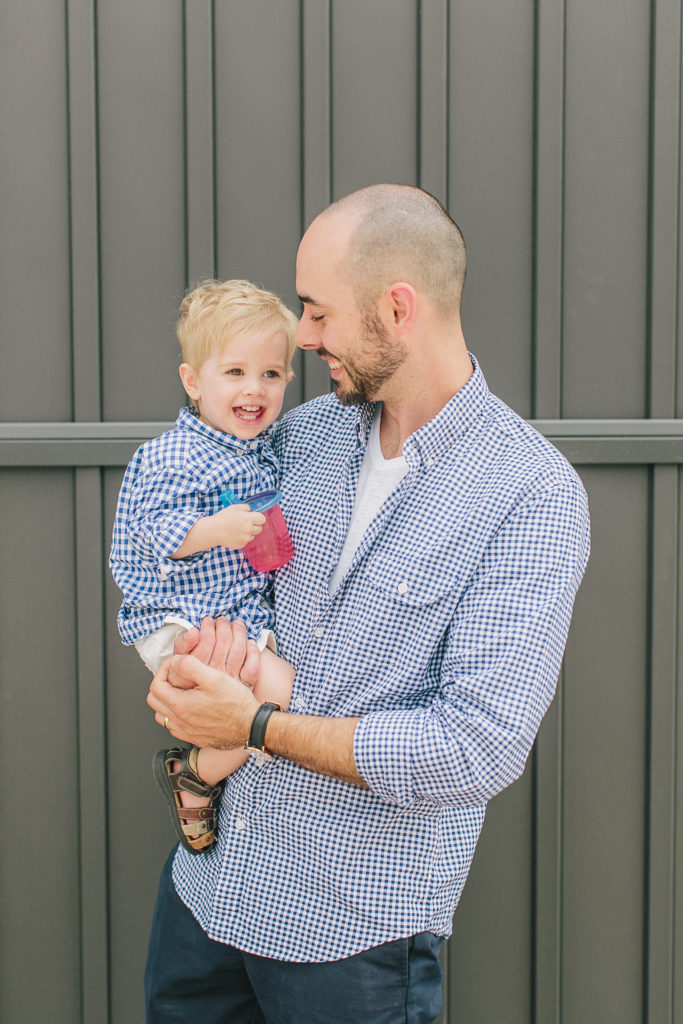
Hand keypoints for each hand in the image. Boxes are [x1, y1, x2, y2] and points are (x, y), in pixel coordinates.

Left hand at [148, 620, 260, 747]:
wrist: (251, 726)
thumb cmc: (236, 703)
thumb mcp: (213, 676)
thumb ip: (189, 666)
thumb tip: (175, 662)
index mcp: (181, 705)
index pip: (156, 686)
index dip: (163, 670)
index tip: (175, 664)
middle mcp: (180, 721)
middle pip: (154, 702)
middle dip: (161, 684)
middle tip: (174, 676)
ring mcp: (187, 732)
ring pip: (162, 716)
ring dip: (166, 701)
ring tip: (179, 691)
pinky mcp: (195, 738)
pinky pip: (175, 728)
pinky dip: (176, 716)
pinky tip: (189, 708)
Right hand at [171, 617, 260, 687]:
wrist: (204, 711)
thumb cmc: (187, 685)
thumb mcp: (177, 665)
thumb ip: (183, 646)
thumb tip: (193, 631)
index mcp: (198, 669)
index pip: (206, 641)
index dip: (207, 628)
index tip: (207, 621)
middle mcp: (216, 674)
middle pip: (223, 643)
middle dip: (223, 626)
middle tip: (221, 620)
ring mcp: (231, 680)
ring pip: (238, 650)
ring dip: (239, 632)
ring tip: (236, 624)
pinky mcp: (243, 685)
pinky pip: (252, 667)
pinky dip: (253, 652)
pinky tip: (249, 642)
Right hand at [211, 504, 264, 548]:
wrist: (213, 531)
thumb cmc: (222, 518)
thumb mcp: (234, 507)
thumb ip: (246, 508)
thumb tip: (252, 511)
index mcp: (248, 518)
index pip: (262, 519)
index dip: (258, 518)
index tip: (254, 518)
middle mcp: (249, 529)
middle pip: (259, 529)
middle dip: (254, 526)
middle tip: (245, 524)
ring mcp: (245, 538)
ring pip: (253, 535)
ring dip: (248, 533)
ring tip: (238, 530)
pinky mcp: (241, 545)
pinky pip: (246, 541)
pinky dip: (242, 539)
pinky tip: (234, 535)